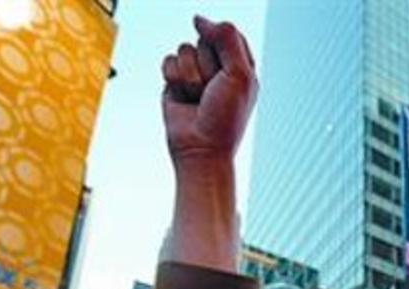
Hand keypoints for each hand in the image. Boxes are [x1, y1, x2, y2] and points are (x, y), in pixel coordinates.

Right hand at [162, 16, 256, 165]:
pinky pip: (168, 61)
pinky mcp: (174, 82)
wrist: (200, 148)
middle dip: (207, 64)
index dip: (223, 47)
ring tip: (198, 98)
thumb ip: (226, 38)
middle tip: (212, 90)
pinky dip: (174, 80)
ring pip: (184, 49)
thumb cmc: (225, 118)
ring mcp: (195, 73)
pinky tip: (183, 98)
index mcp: (241, 65)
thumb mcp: (239, 74)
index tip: (224, 71)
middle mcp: (218, 67)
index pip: (228, 33)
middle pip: (204, 39)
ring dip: (190, 76)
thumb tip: (198, 19)